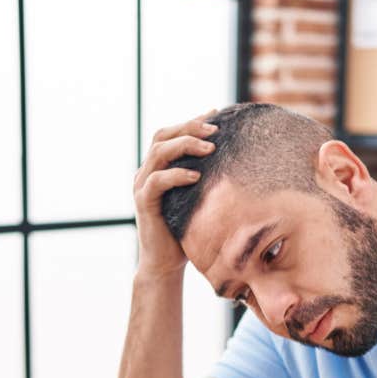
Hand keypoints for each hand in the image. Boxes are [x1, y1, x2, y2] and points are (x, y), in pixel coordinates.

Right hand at [133, 111, 216, 279]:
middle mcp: (145, 173)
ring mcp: (141, 187)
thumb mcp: (197, 202)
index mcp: (157, 169)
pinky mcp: (143, 204)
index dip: (191, 121)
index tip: (216, 113)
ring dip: (185, 145)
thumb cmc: (184, 234)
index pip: (171, 134)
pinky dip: (177, 175)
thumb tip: (234, 165)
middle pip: (162, 135)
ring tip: (210, 148)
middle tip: (215, 129)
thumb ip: (205, 181)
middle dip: (189, 127)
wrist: (164, 265)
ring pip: (158, 152)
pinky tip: (197, 176)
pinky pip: (157, 181)